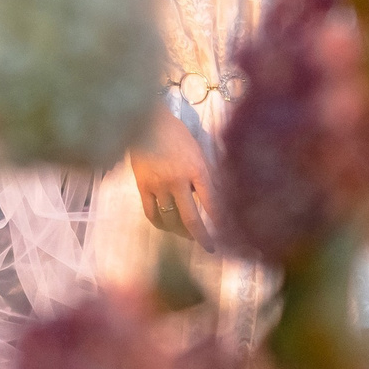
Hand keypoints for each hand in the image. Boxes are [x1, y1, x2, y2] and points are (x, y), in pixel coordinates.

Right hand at [129, 101, 216, 244]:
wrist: (146, 121)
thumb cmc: (176, 133)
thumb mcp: (198, 151)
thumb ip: (204, 174)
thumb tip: (212, 198)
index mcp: (197, 169)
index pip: (212, 203)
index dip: (220, 222)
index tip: (225, 235)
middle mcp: (178, 181)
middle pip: (190, 218)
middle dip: (201, 237)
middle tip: (208, 247)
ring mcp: (159, 185)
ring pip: (170, 219)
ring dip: (180, 231)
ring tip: (186, 235)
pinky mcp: (143, 186)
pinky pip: (151, 213)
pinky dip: (160, 224)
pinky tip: (166, 227)